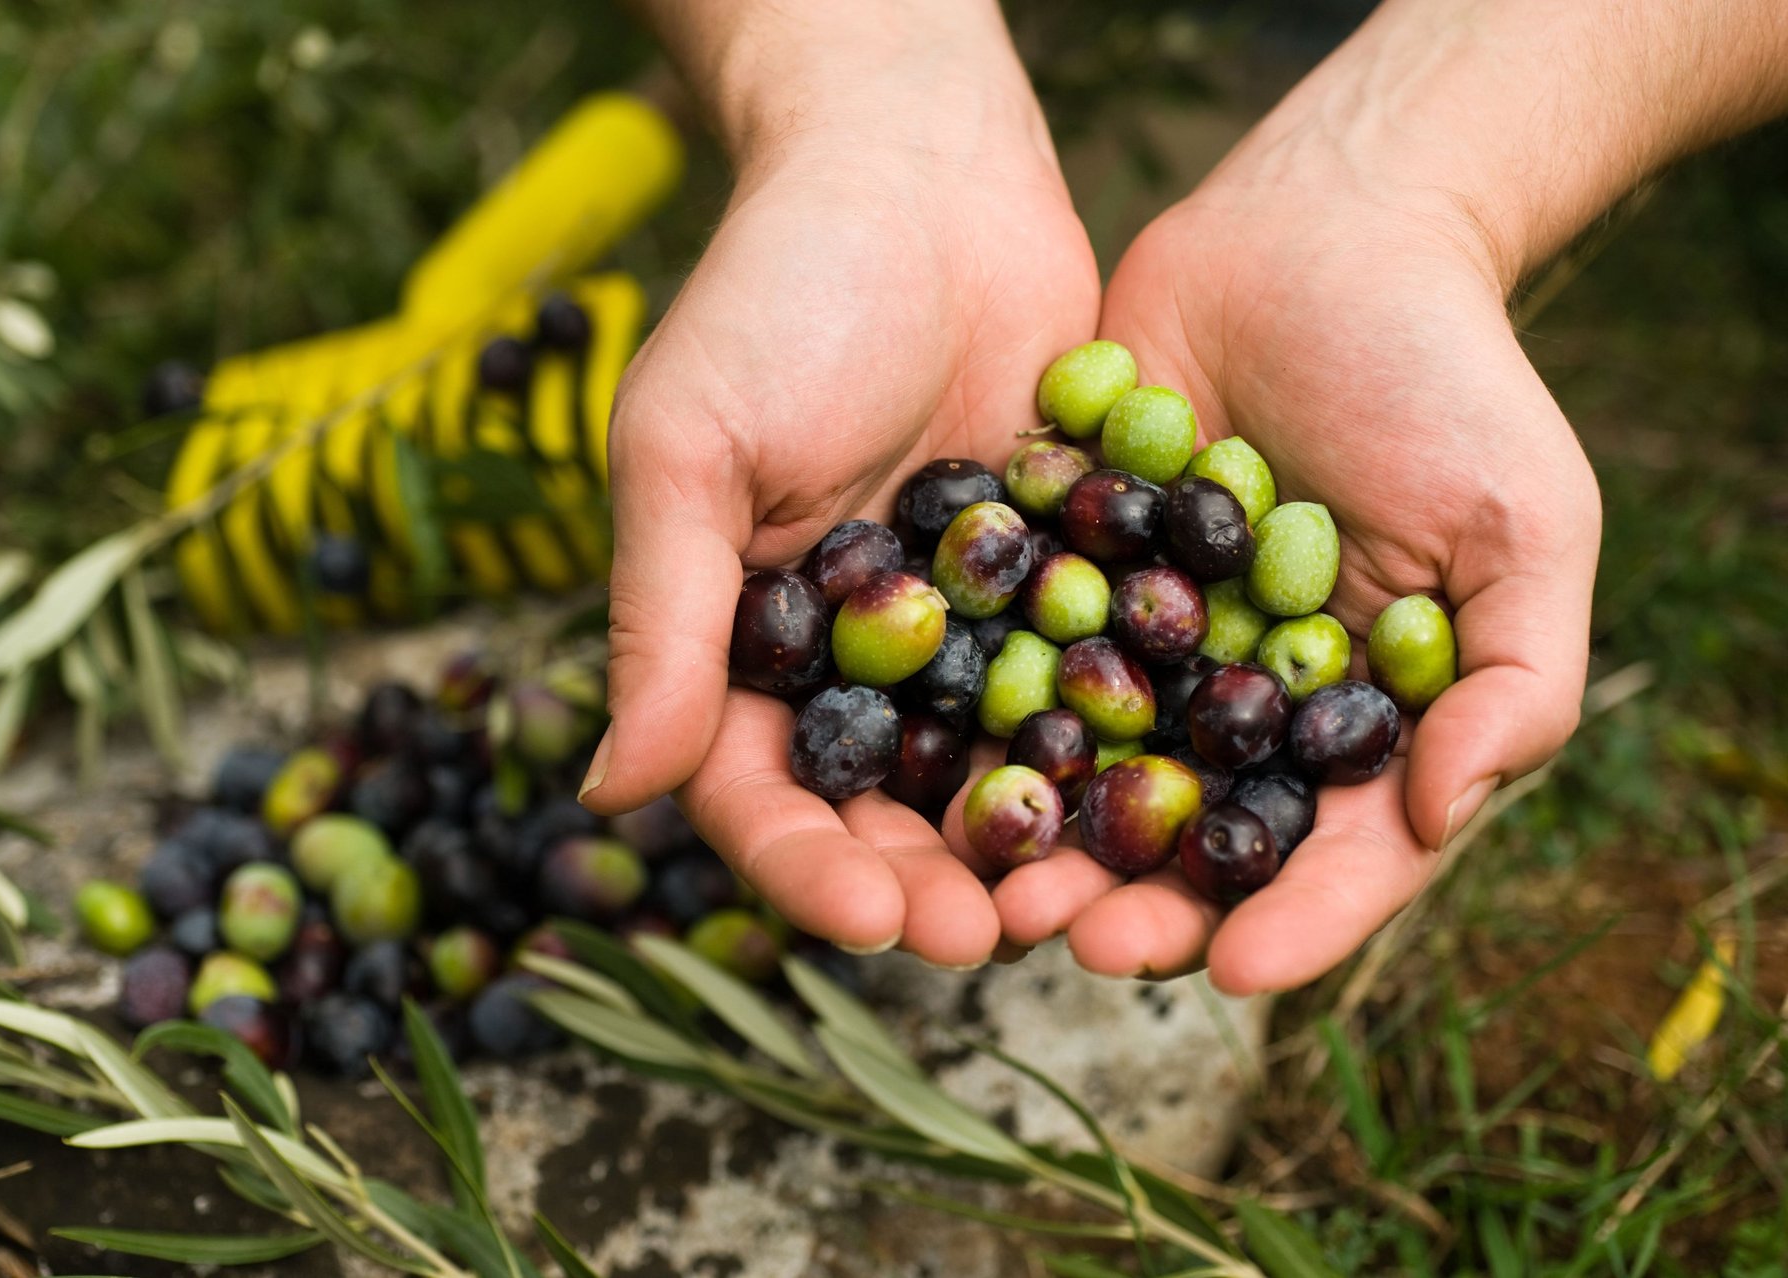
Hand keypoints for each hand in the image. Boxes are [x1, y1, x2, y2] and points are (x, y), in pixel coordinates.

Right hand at [580, 39, 1099, 966]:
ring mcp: (962, 627)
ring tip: (1081, 900)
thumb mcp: (690, 446)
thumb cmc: (778, 290)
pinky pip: (1083, 683)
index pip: (757, 790)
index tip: (869, 914)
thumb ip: (661, 617)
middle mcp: (853, 656)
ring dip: (1027, 843)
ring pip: (991, 769)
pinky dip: (1114, 745)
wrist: (923, 171)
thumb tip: (611, 794)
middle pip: (883, 808)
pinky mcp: (1060, 583)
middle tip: (990, 936)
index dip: (805, 864)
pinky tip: (1162, 795)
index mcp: (742, 642)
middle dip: (927, 881)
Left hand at [991, 163, 1601, 992]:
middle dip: (1132, 897)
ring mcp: (1139, 639)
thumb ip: (1513, 676)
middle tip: (1070, 939)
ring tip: (984, 878)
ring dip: (1034, 830)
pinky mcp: (1055, 569)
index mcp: (1349, 718)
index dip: (1291, 920)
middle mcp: (1233, 698)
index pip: (1328, 849)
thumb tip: (1445, 811)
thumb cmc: (1446, 376)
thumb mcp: (1522, 520)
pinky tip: (925, 750)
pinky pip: (1011, 651)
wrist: (1323, 229)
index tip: (1236, 971)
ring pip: (1082, 765)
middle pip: (1186, 833)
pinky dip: (971, 704)